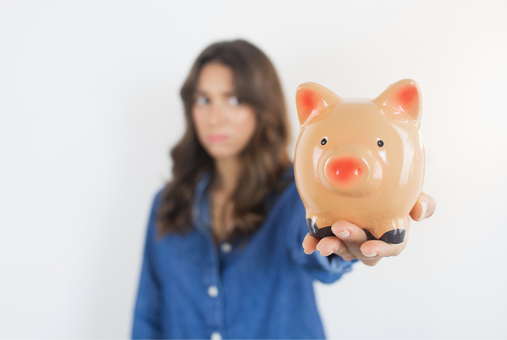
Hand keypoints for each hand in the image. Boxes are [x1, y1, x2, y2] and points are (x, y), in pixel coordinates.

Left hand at [302, 192, 435, 265]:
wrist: (366, 188)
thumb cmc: (393, 195)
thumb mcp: (409, 193)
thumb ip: (420, 201)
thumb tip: (419, 211)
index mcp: (390, 234)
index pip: (390, 248)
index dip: (380, 249)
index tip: (369, 247)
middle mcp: (370, 241)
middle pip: (361, 249)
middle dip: (351, 239)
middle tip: (340, 227)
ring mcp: (349, 240)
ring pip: (341, 249)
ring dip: (332, 245)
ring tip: (323, 242)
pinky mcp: (331, 233)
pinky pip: (321, 241)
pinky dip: (314, 243)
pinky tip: (308, 245)